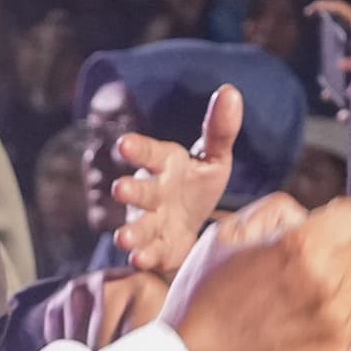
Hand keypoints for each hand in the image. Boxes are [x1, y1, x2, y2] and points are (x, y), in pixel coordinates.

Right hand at [111, 85, 241, 278]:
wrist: (191, 223)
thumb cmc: (197, 182)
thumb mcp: (213, 156)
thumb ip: (220, 129)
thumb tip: (231, 91)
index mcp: (166, 165)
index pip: (150, 154)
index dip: (138, 150)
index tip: (124, 144)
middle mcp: (152, 192)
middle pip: (140, 191)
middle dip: (130, 190)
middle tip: (119, 189)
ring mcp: (151, 221)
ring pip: (138, 226)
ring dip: (131, 232)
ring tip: (123, 238)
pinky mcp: (157, 248)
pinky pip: (149, 252)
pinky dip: (145, 256)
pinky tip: (140, 259)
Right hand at [160, 192, 350, 350]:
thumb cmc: (206, 297)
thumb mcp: (227, 236)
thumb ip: (277, 212)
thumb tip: (311, 215)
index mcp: (301, 246)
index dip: (333, 219)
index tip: (320, 229)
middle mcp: (327, 281)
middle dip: (335, 251)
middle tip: (302, 266)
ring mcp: (336, 319)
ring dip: (340, 284)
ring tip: (303, 295)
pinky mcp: (338, 349)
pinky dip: (338, 315)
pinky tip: (305, 320)